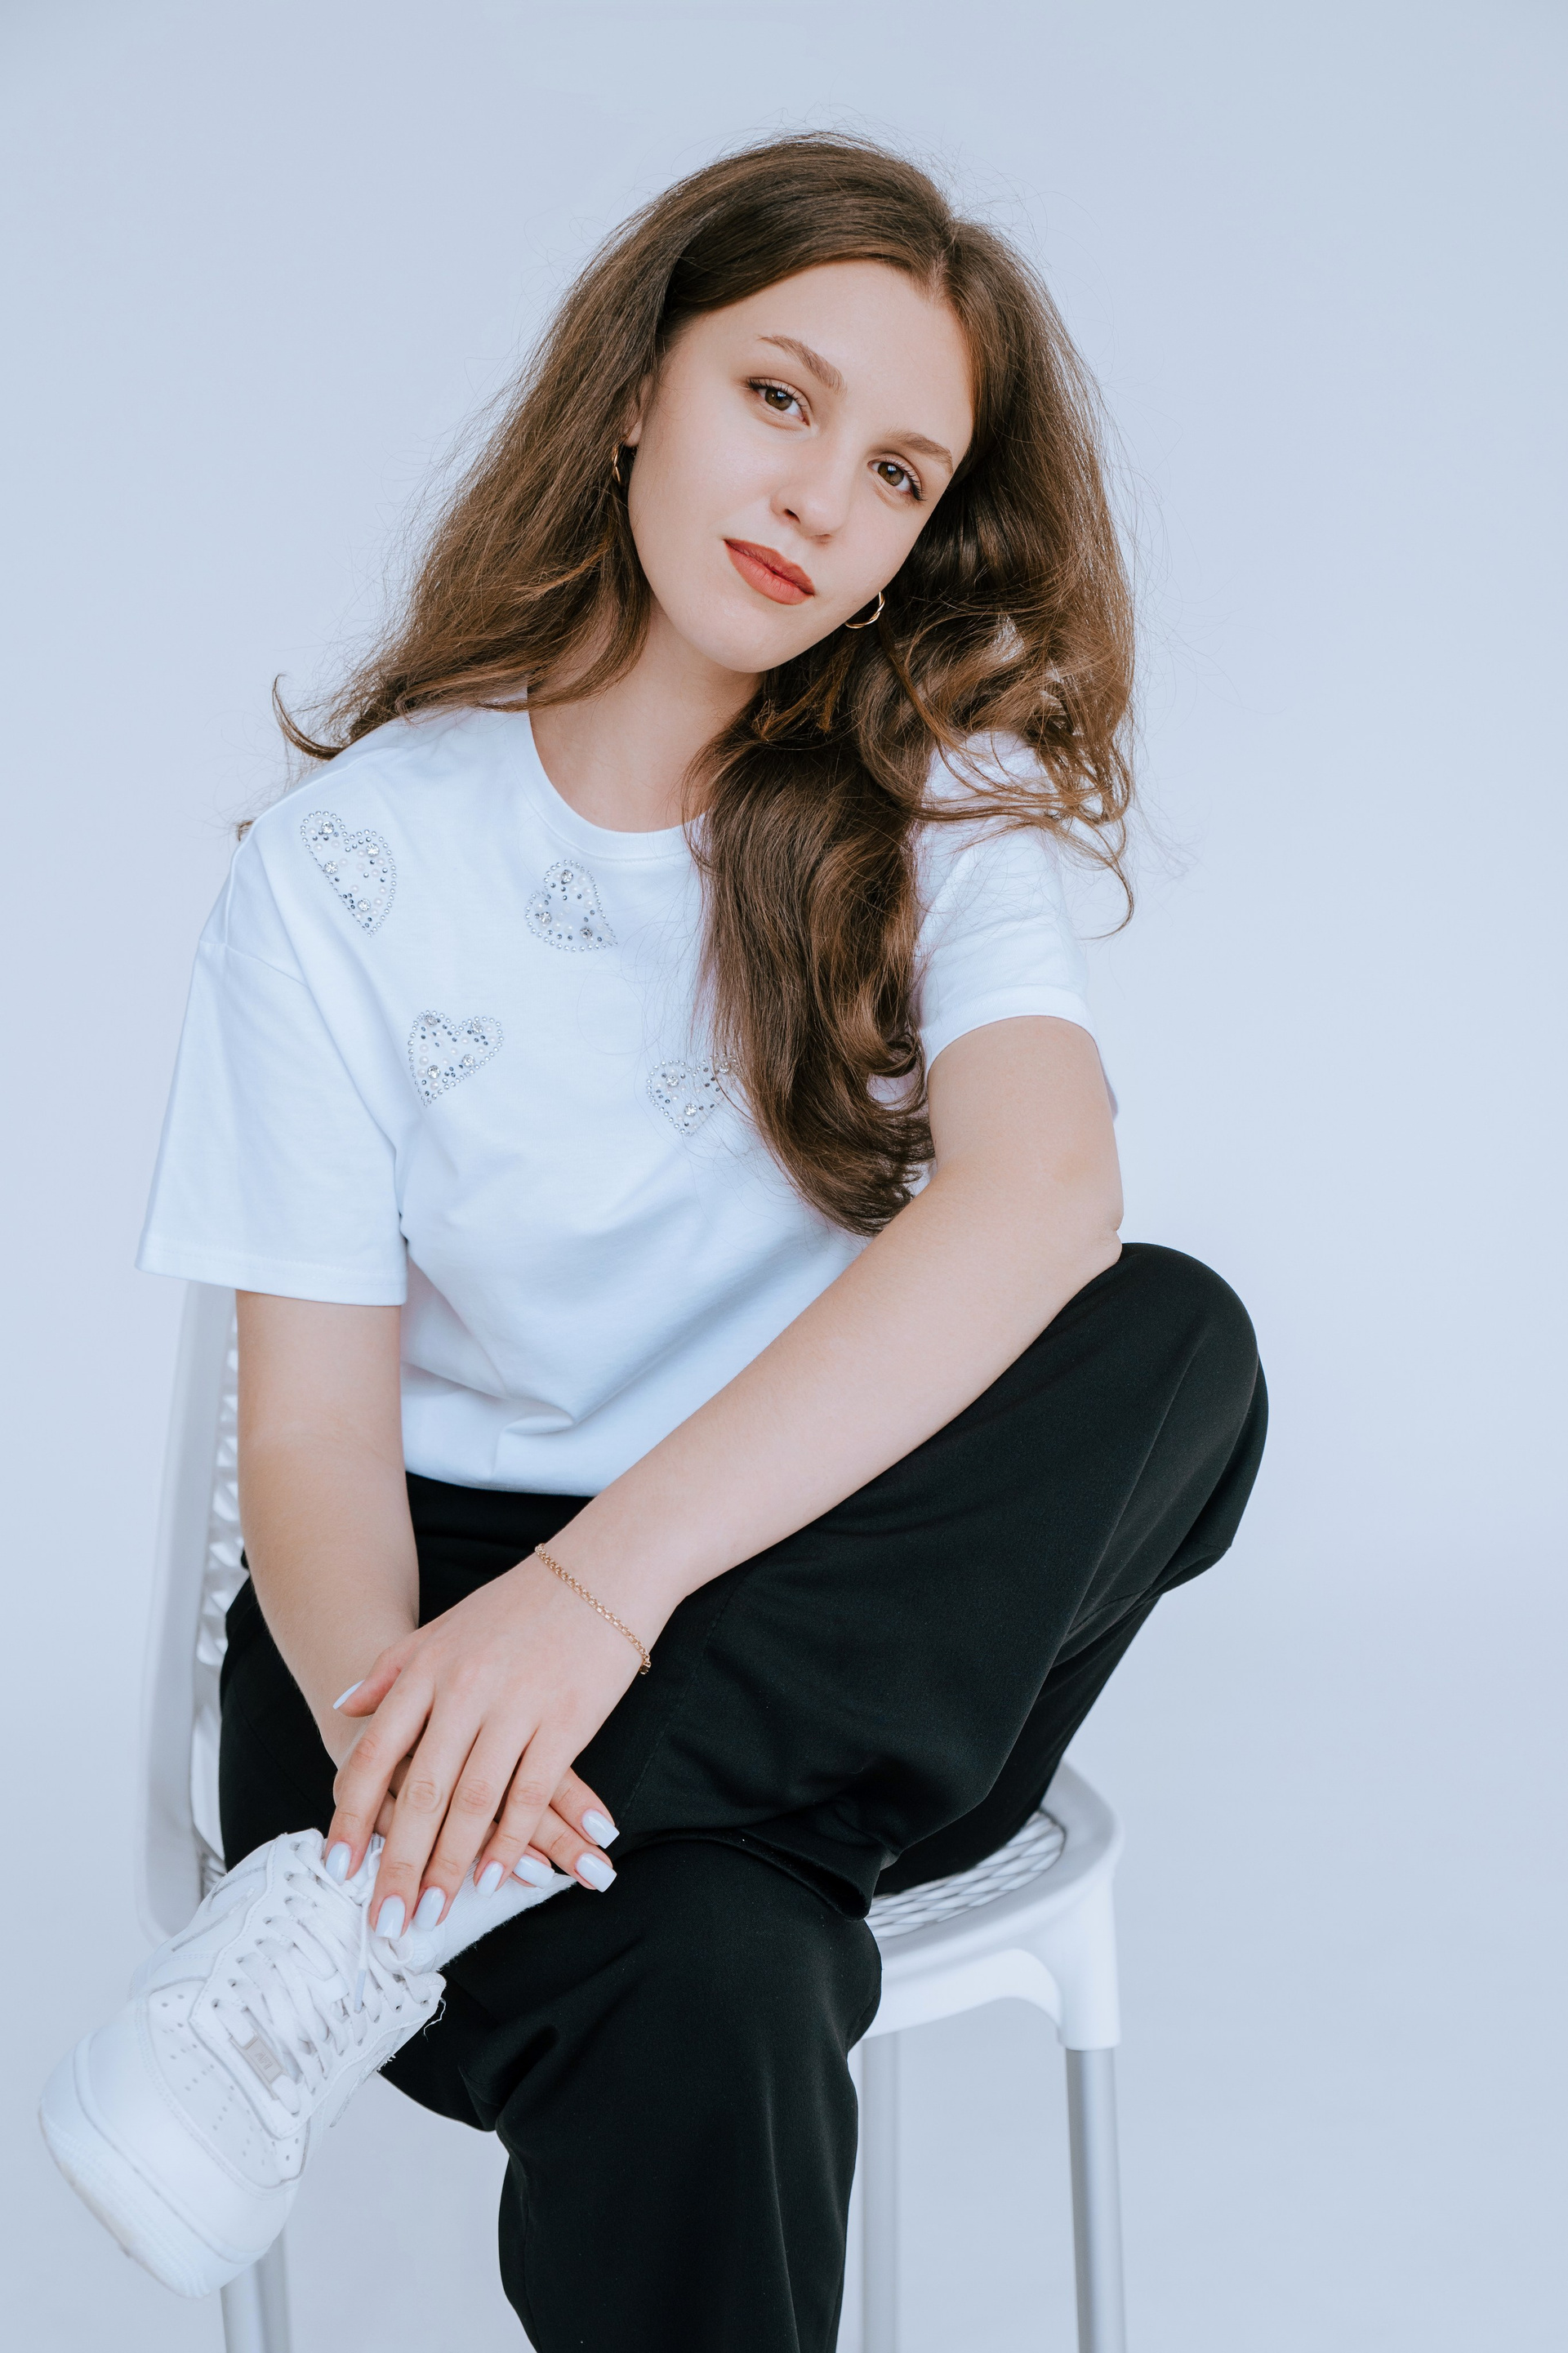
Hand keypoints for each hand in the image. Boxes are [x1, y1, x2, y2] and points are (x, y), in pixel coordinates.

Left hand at [325, 1551, 650, 1934]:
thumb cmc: (522, 1601)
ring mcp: (515, 1706)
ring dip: (451, 1866)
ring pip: (472, 1803)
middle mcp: (462, 1689)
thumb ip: (391, 1670)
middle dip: (399, 1864)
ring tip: (433, 1913)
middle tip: (385, 1920)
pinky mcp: (565, 1721)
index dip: (353, 1817)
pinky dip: (511, 1840)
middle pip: (420, 1793)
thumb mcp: (443, 1628)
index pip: (375, 1756)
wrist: (604, 1567)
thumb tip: (344, 1707)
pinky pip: (530, 1794)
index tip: (338, 1867)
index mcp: (425, 1669)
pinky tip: (496, 1876)